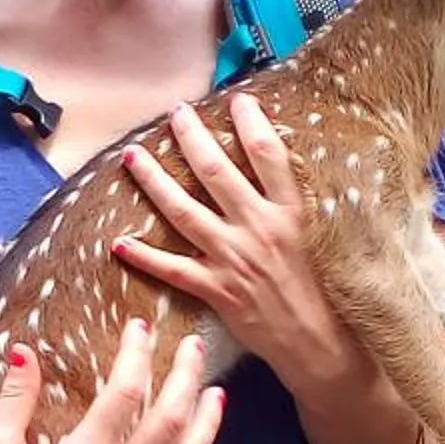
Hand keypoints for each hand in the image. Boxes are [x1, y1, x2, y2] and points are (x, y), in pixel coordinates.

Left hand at [112, 93, 349, 384]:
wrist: (318, 343)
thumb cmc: (324, 292)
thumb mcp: (319, 237)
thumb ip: (293, 204)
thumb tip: (273, 167)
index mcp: (290, 213)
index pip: (268, 155)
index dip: (250, 123)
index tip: (237, 100)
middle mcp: (259, 229)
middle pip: (216, 173)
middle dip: (190, 139)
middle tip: (174, 114)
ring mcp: (233, 258)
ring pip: (184, 211)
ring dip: (154, 182)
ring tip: (132, 156)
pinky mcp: (216, 289)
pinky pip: (171, 269)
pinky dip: (144, 257)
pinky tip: (120, 243)